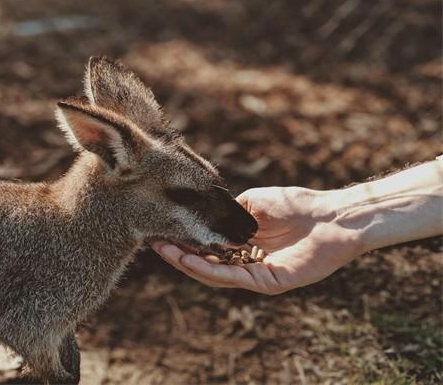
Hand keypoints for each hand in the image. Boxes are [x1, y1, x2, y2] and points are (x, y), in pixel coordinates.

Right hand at [152, 186, 362, 294]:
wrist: (332, 215)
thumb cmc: (297, 205)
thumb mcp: (252, 202)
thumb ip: (228, 212)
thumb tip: (202, 213)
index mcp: (243, 243)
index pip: (207, 247)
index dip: (184, 240)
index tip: (161, 231)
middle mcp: (246, 261)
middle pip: (206, 263)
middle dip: (178, 254)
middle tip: (154, 243)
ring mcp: (256, 273)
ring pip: (214, 273)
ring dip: (187, 263)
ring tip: (164, 250)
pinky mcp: (267, 282)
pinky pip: (232, 277)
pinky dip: (209, 269)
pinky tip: (189, 259)